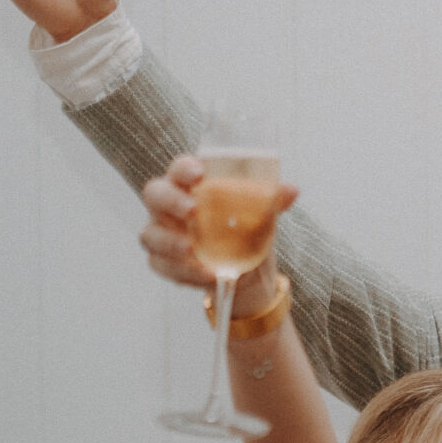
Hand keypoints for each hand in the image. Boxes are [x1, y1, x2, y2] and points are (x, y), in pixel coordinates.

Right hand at [139, 153, 298, 302]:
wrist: (247, 273)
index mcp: (192, 186)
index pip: (180, 169)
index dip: (184, 168)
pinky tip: (206, 274)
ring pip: (150, 234)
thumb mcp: (262, 217)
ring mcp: (163, 234)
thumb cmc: (246, 231)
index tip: (198, 172)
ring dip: (170, 242)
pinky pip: (162, 265)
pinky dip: (184, 271)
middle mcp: (171, 206)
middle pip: (155, 194)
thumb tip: (291, 190)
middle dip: (171, 200)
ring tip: (192, 250)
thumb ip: (272, 202)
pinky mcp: (164, 262)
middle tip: (192, 210)